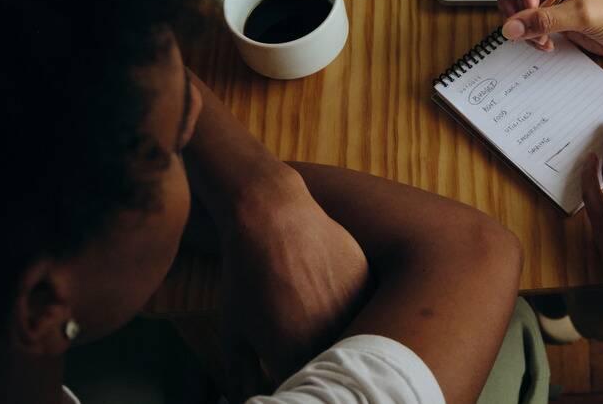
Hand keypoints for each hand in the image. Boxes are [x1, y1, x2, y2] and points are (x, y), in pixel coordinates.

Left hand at [219, 174, 369, 399]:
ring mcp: (356, 310)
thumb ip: (242, 377)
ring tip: (310, 311)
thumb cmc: (246, 275)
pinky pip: (365, 309)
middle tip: (296, 341)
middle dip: (315, 365)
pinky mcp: (369, 284)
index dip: (294, 387)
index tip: (284, 378)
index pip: (305, 393)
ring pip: (352, 339)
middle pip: (331, 369)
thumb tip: (247, 398)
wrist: (273, 217)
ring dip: (337, 337)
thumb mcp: (234, 333)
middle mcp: (333, 339)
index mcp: (297, 358)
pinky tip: (326, 289)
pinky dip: (350, 309)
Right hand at [497, 0, 602, 58]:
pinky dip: (529, 32)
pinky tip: (545, 41)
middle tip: (526, 25)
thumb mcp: (583, 13)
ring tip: (539, 38)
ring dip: (522, 22)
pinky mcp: (553, 8)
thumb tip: (512, 26)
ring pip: (518, 0)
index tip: (532, 6)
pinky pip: (527, 18)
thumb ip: (545, 19)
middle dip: (517, 5)